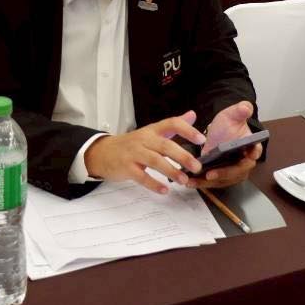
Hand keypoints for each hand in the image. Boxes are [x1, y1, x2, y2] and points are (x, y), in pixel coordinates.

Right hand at [84, 111, 206, 193]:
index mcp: (152, 130)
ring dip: (171, 171)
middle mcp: (144, 139)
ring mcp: (134, 153)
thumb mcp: (151, 132)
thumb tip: (193, 115)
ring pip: (155, 161)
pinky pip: (141, 177)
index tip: (201, 140)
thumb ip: (173, 126)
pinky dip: (153, 184)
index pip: (172, 124)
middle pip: (165, 145)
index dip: (187, 130)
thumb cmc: (131, 144)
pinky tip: (164, 190)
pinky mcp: (126, 167)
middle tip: (196, 167)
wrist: (103, 152)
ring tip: (184, 180)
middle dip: (183, 156)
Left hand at [194, 101, 260, 188]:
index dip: (251, 155)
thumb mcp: (233, 114)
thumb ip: (241, 110)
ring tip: (194, 181)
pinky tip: (190, 182)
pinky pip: (215, 182)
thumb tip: (245, 107)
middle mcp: (245, 162)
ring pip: (225, 180)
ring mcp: (234, 171)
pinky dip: (203, 184)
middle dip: (225, 174)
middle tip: (210, 175)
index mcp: (252, 146)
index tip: (244, 157)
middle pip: (239, 171)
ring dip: (209, 183)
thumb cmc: (228, 124)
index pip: (255, 152)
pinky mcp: (222, 176)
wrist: (218, 132)